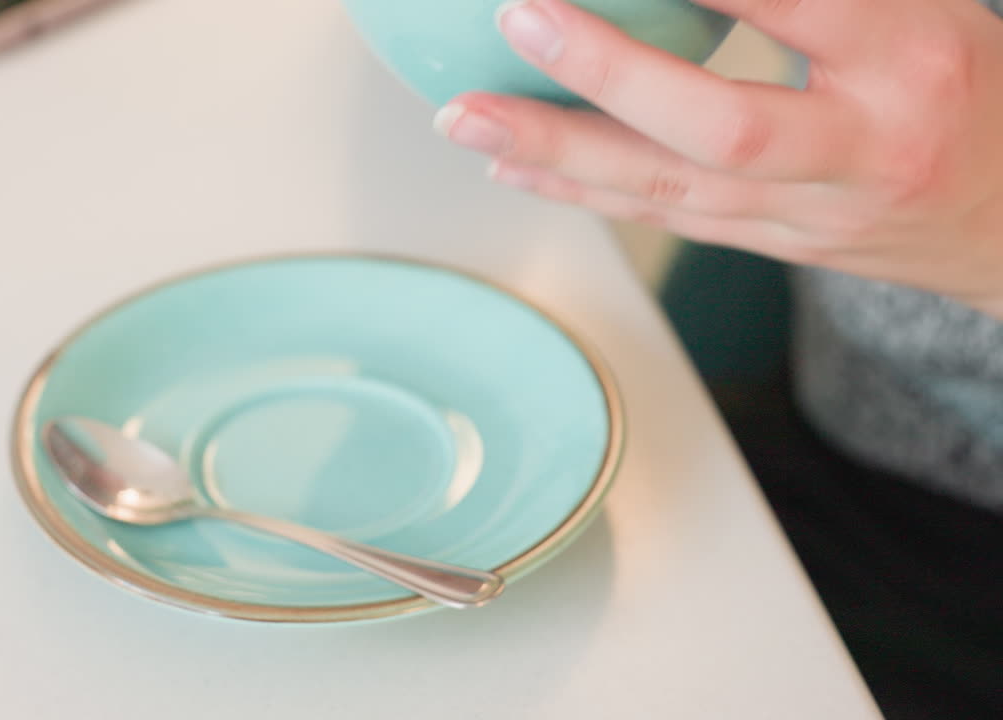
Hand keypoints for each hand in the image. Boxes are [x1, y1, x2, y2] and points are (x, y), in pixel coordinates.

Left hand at [434, 0, 1002, 317]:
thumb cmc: (967, 92)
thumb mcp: (920, 8)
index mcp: (913, 61)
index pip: (797, 4)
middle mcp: (860, 148)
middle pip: (719, 125)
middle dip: (605, 75)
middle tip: (518, 19)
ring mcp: (811, 214)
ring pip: (669, 191)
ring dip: (557, 153)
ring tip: (466, 117)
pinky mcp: (774, 247)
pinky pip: (664, 218)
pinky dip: (584, 190)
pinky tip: (516, 165)